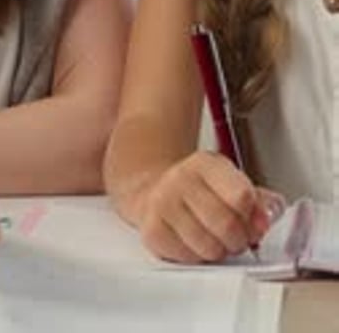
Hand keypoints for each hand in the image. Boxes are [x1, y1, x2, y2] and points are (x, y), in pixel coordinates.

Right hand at [138, 151, 279, 262]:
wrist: (154, 189)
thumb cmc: (199, 189)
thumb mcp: (230, 182)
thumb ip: (258, 199)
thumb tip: (271, 215)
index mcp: (206, 163)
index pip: (242, 196)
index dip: (254, 218)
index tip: (255, 223)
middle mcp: (181, 178)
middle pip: (227, 226)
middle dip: (239, 240)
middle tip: (236, 238)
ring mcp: (163, 203)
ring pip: (209, 248)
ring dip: (219, 251)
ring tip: (214, 239)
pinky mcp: (152, 229)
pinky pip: (188, 259)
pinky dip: (197, 257)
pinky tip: (194, 242)